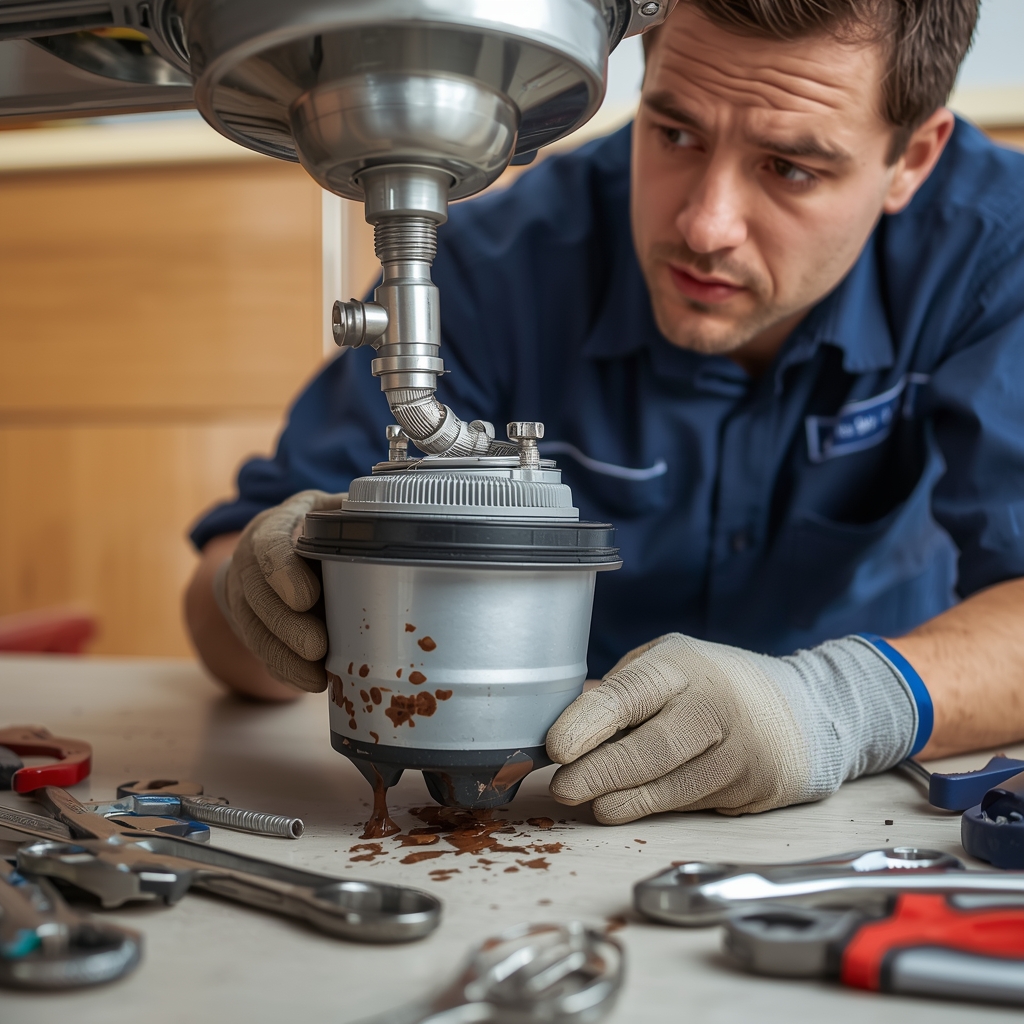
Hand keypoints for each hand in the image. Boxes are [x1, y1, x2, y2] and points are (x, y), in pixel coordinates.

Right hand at [218, 490, 342, 692]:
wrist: (276, 557)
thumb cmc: (318, 532)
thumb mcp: (332, 514)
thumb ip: (355, 518)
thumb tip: (401, 523)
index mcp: (274, 526)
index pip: (268, 544)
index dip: (283, 572)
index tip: (306, 598)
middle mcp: (250, 561)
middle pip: (256, 593)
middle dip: (285, 625)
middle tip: (316, 647)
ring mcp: (244, 596)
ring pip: (253, 628)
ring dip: (283, 656)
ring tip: (315, 678)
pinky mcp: (249, 626)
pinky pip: (260, 652)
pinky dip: (283, 670)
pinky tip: (308, 682)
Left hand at [546, 633, 916, 823]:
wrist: (799, 712)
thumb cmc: (709, 684)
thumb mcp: (666, 665)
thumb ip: (618, 690)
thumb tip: (561, 722)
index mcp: (682, 665)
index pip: (630, 692)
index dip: (588, 721)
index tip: (556, 745)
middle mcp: (712, 706)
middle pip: (651, 748)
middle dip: (600, 772)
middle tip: (563, 785)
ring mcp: (735, 753)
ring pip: (669, 787)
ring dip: (620, 800)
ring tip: (588, 800)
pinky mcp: (747, 791)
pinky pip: (687, 805)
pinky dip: (649, 808)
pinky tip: (622, 804)